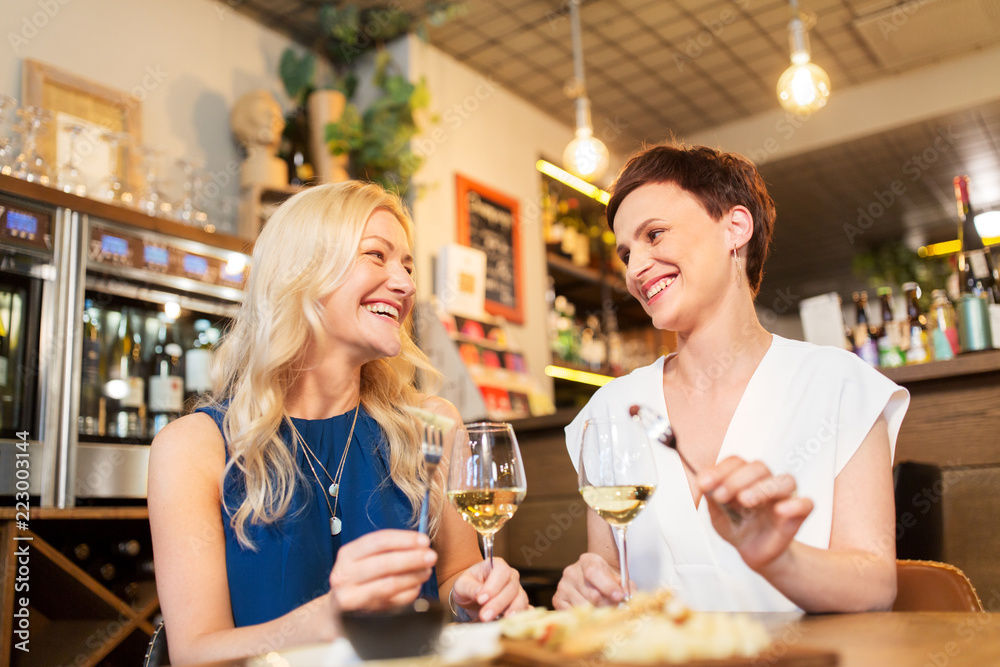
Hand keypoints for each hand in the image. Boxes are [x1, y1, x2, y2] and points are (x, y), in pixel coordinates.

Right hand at [329, 529, 436, 610]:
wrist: (335, 614)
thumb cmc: (357, 581)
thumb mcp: (362, 560)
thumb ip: (387, 550)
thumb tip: (420, 543)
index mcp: (347, 555)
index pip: (379, 541)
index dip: (404, 539)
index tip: (424, 540)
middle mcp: (344, 575)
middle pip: (384, 563)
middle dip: (412, 558)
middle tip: (432, 556)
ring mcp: (351, 597)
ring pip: (389, 584)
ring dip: (414, 577)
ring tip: (427, 571)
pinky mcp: (360, 616)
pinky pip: (392, 603)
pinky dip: (409, 594)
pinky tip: (416, 587)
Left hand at [449, 557, 528, 620]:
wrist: (471, 598)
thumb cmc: (468, 586)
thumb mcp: (462, 584)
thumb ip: (470, 587)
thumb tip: (479, 593)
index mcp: (496, 565)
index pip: (501, 571)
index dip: (494, 585)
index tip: (481, 599)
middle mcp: (510, 576)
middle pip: (512, 587)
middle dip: (498, 603)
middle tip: (485, 616)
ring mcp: (517, 590)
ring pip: (521, 599)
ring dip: (512, 611)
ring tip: (501, 622)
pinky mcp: (520, 604)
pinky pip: (527, 610)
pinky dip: (522, 617)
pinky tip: (514, 623)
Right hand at [552, 553, 632, 608]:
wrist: (594, 581)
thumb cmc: (607, 580)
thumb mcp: (619, 578)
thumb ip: (626, 587)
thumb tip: (631, 598)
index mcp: (588, 561)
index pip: (593, 572)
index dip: (607, 586)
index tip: (619, 596)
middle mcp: (572, 571)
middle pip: (592, 594)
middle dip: (607, 605)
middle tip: (615, 607)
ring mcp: (563, 586)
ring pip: (583, 607)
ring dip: (597, 612)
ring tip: (603, 609)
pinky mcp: (557, 599)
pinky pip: (573, 614)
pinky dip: (584, 617)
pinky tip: (590, 611)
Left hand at [697, 456, 813, 571]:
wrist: (753, 551)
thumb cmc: (737, 527)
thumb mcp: (717, 515)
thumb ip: (711, 499)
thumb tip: (705, 484)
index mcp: (744, 477)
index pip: (736, 462)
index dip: (720, 470)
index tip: (704, 484)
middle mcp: (766, 482)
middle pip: (759, 467)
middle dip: (737, 479)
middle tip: (721, 495)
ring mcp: (784, 497)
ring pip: (785, 480)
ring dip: (763, 488)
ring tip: (744, 500)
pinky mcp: (798, 515)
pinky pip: (806, 504)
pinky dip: (796, 505)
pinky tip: (780, 510)